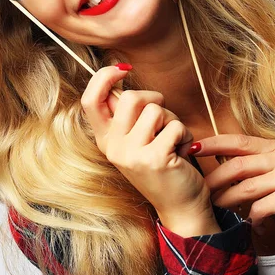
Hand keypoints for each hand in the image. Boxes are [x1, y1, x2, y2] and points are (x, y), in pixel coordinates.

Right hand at [80, 65, 211, 220]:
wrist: (180, 207)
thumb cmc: (163, 165)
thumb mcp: (137, 140)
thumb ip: (127, 114)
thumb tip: (119, 72)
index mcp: (106, 139)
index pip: (90, 100)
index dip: (104, 76)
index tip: (123, 68)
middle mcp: (113, 147)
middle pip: (130, 97)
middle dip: (154, 100)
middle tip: (163, 119)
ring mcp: (131, 154)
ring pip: (156, 110)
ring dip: (173, 121)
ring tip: (173, 142)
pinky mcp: (153, 159)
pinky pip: (175, 126)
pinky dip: (185, 135)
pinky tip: (182, 153)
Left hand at [192, 134, 274, 258]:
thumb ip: (256, 170)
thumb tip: (220, 165)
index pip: (240, 141)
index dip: (214, 143)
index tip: (192, 147)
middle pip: (239, 164)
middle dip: (216, 178)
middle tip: (202, 191)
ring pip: (246, 187)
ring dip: (228, 201)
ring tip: (218, 208)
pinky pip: (261, 207)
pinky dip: (254, 219)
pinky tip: (255, 226)